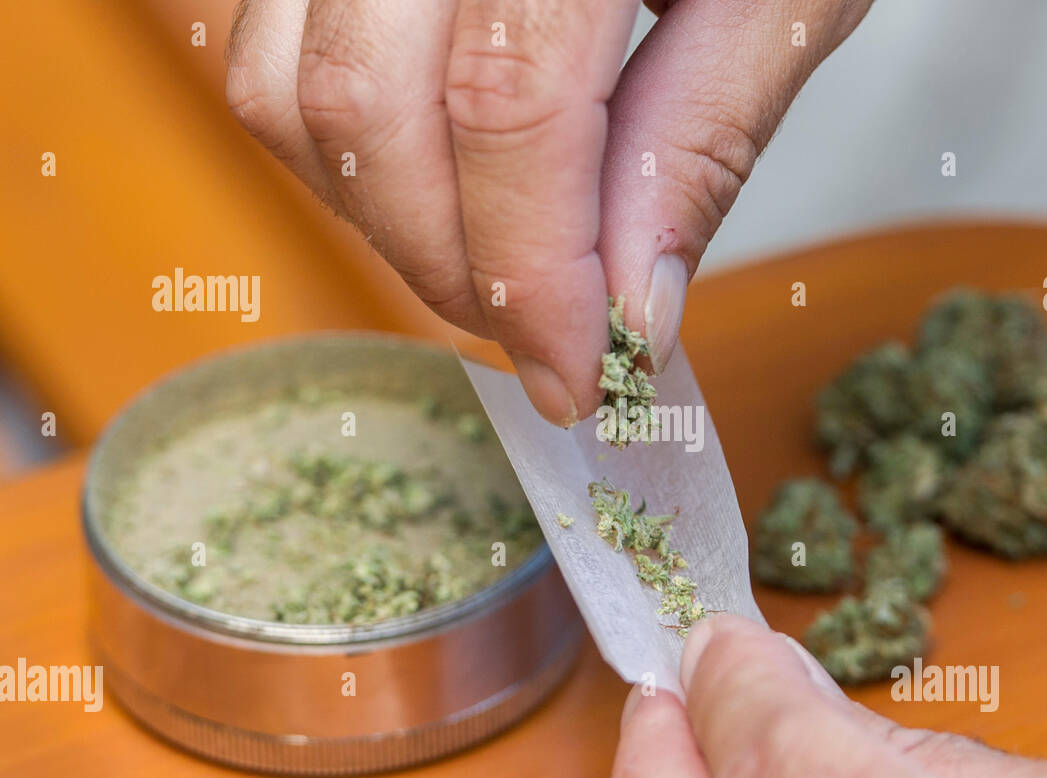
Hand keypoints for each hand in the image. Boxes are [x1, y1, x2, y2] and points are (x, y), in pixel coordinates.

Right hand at [226, 0, 871, 424]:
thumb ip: (700, 142)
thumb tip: (630, 317)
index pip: (506, 101)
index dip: (534, 270)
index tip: (579, 375)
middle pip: (365, 107)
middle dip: (454, 267)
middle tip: (542, 335)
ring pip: (287, 91)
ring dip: (387, 222)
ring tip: (499, 259)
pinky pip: (270, 55)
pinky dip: (344, 155)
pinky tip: (442, 182)